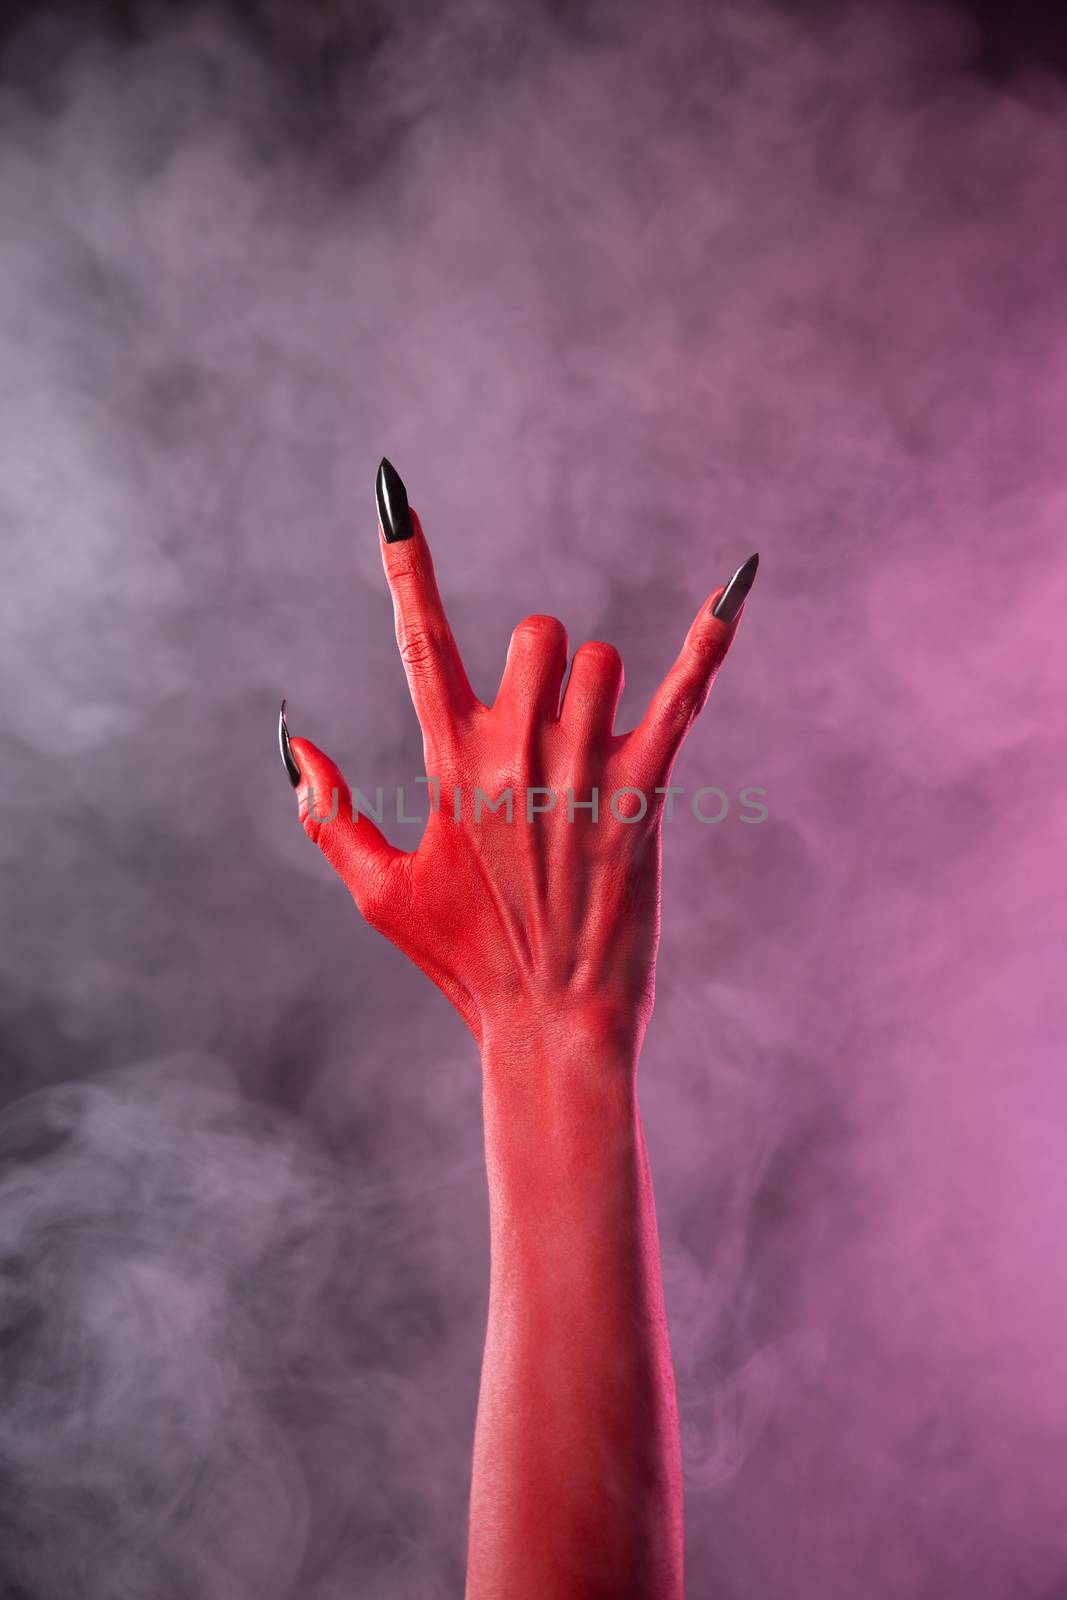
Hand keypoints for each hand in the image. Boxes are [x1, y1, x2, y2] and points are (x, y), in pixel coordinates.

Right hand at [281, 459, 756, 1052]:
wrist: (554, 1024)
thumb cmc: (466, 963)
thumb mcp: (379, 894)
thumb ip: (326, 815)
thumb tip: (294, 743)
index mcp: (449, 767)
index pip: (419, 640)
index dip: (406, 563)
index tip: (394, 497)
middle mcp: (515, 755)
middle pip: (535, 633)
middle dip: (538, 659)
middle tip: (542, 721)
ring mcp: (584, 770)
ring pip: (598, 659)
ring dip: (594, 685)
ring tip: (590, 748)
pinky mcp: (646, 792)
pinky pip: (683, 696)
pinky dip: (706, 645)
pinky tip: (730, 598)